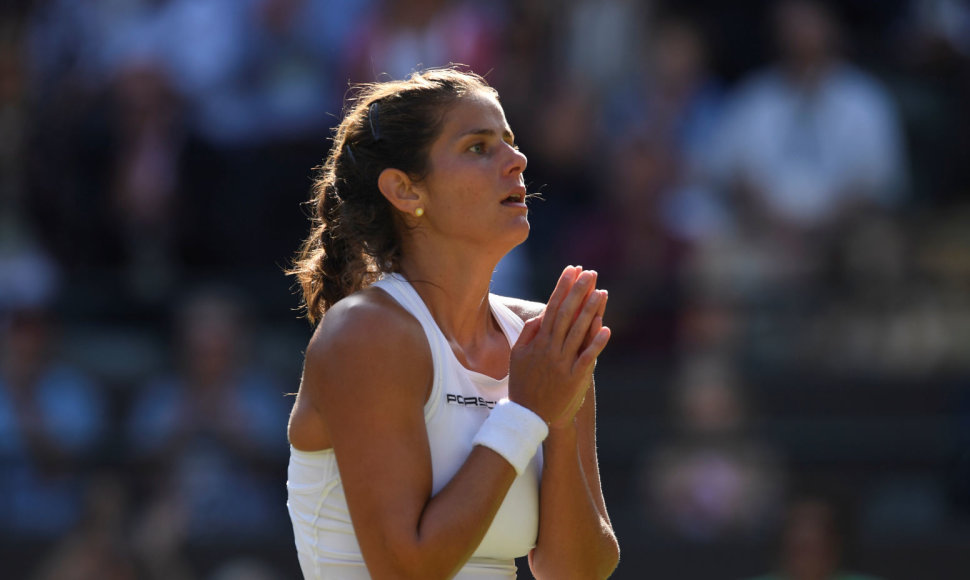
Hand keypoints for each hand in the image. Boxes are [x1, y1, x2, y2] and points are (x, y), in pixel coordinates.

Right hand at [509, 266, 610, 428]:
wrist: (528, 416)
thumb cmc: (523, 384)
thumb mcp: (518, 356)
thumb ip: (529, 333)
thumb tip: (543, 313)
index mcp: (538, 342)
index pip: (552, 308)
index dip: (562, 288)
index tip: (571, 271)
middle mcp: (551, 349)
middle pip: (567, 315)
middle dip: (578, 292)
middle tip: (589, 273)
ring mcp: (563, 363)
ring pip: (577, 332)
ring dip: (589, 311)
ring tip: (600, 292)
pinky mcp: (574, 378)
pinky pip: (586, 358)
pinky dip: (595, 343)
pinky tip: (605, 328)